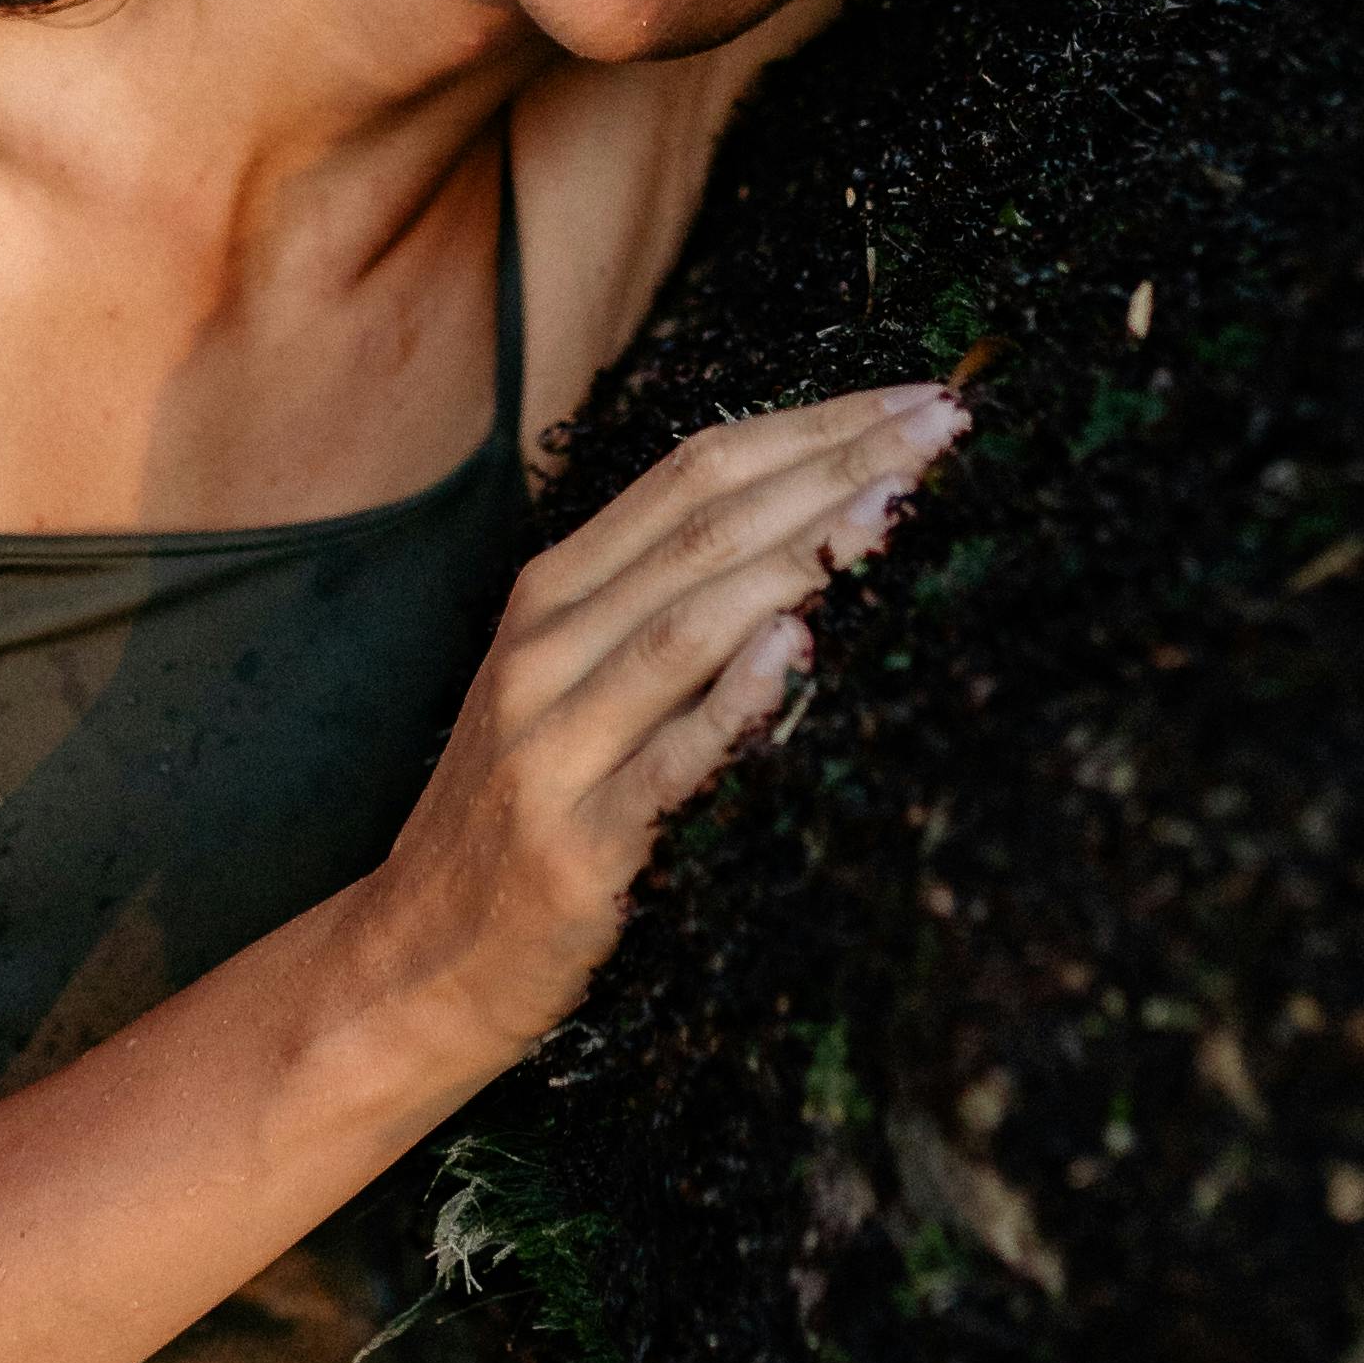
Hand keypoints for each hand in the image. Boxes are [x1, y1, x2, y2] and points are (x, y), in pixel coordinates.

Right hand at [365, 379, 974, 1063]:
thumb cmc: (519, 821)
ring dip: (808, 553)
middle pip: (708, 528)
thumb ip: (659, 609)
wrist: (412, 967)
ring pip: (692, 621)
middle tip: (951, 424)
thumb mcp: (565, 689)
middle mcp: (546, 650)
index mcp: (552, 596)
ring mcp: (554, 744)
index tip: (920, 395)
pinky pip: (670, 760)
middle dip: (839, 464)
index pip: (693, 474)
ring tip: (905, 504)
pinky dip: (735, 697)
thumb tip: (812, 526)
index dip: (810, 424)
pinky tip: (802, 644)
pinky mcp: (579, 847)